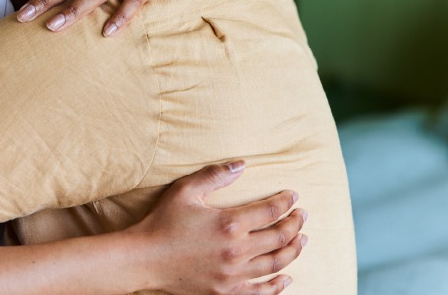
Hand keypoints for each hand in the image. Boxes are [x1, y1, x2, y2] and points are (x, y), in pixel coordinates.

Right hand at [131, 161, 306, 294]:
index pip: (270, 211)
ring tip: (302, 240)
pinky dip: (278, 285)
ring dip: (293, 250)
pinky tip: (286, 277)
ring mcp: (233, 274)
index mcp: (229, 223)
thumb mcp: (186, 191)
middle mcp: (236, 251)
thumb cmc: (162, 221)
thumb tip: (242, 164)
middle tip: (302, 215)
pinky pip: (261, 292)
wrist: (144, 259)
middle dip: (296, 224)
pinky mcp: (226, 291)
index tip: (294, 196)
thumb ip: (215, 176)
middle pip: (279, 237)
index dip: (286, 202)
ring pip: (275, 263)